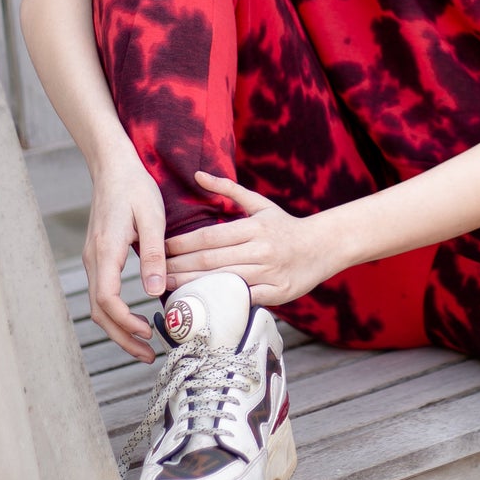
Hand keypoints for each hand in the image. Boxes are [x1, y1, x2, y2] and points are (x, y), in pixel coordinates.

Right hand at [83, 141, 167, 360]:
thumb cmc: (134, 188)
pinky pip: (103, 294)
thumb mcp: (152, 217)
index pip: (107, 299)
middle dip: (122, 337)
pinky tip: (135, 320)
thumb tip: (154, 291)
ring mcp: (94, 260)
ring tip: (144, 346)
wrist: (112, 167)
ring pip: (99, 306)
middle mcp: (94, 259)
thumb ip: (154, 254)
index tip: (147, 332)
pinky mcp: (99, 258)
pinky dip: (117, 314)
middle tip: (148, 355)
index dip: (125, 322)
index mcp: (106, 251)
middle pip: (100, 312)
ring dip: (119, 329)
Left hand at [164, 172, 338, 307]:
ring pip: (224, 281)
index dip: (183, 244)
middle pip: (211, 260)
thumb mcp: (260, 204)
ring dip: (193, 286)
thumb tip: (198, 175)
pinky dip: (223, 301)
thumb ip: (228, 189)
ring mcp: (269, 273)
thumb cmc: (285, 226)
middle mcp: (261, 249)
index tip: (161, 248)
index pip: (210, 236)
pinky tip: (202, 304)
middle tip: (155, 272)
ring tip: (169, 288)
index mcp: (254, 227)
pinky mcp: (278, 293)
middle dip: (180, 267)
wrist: (324, 247)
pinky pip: (245, 299)